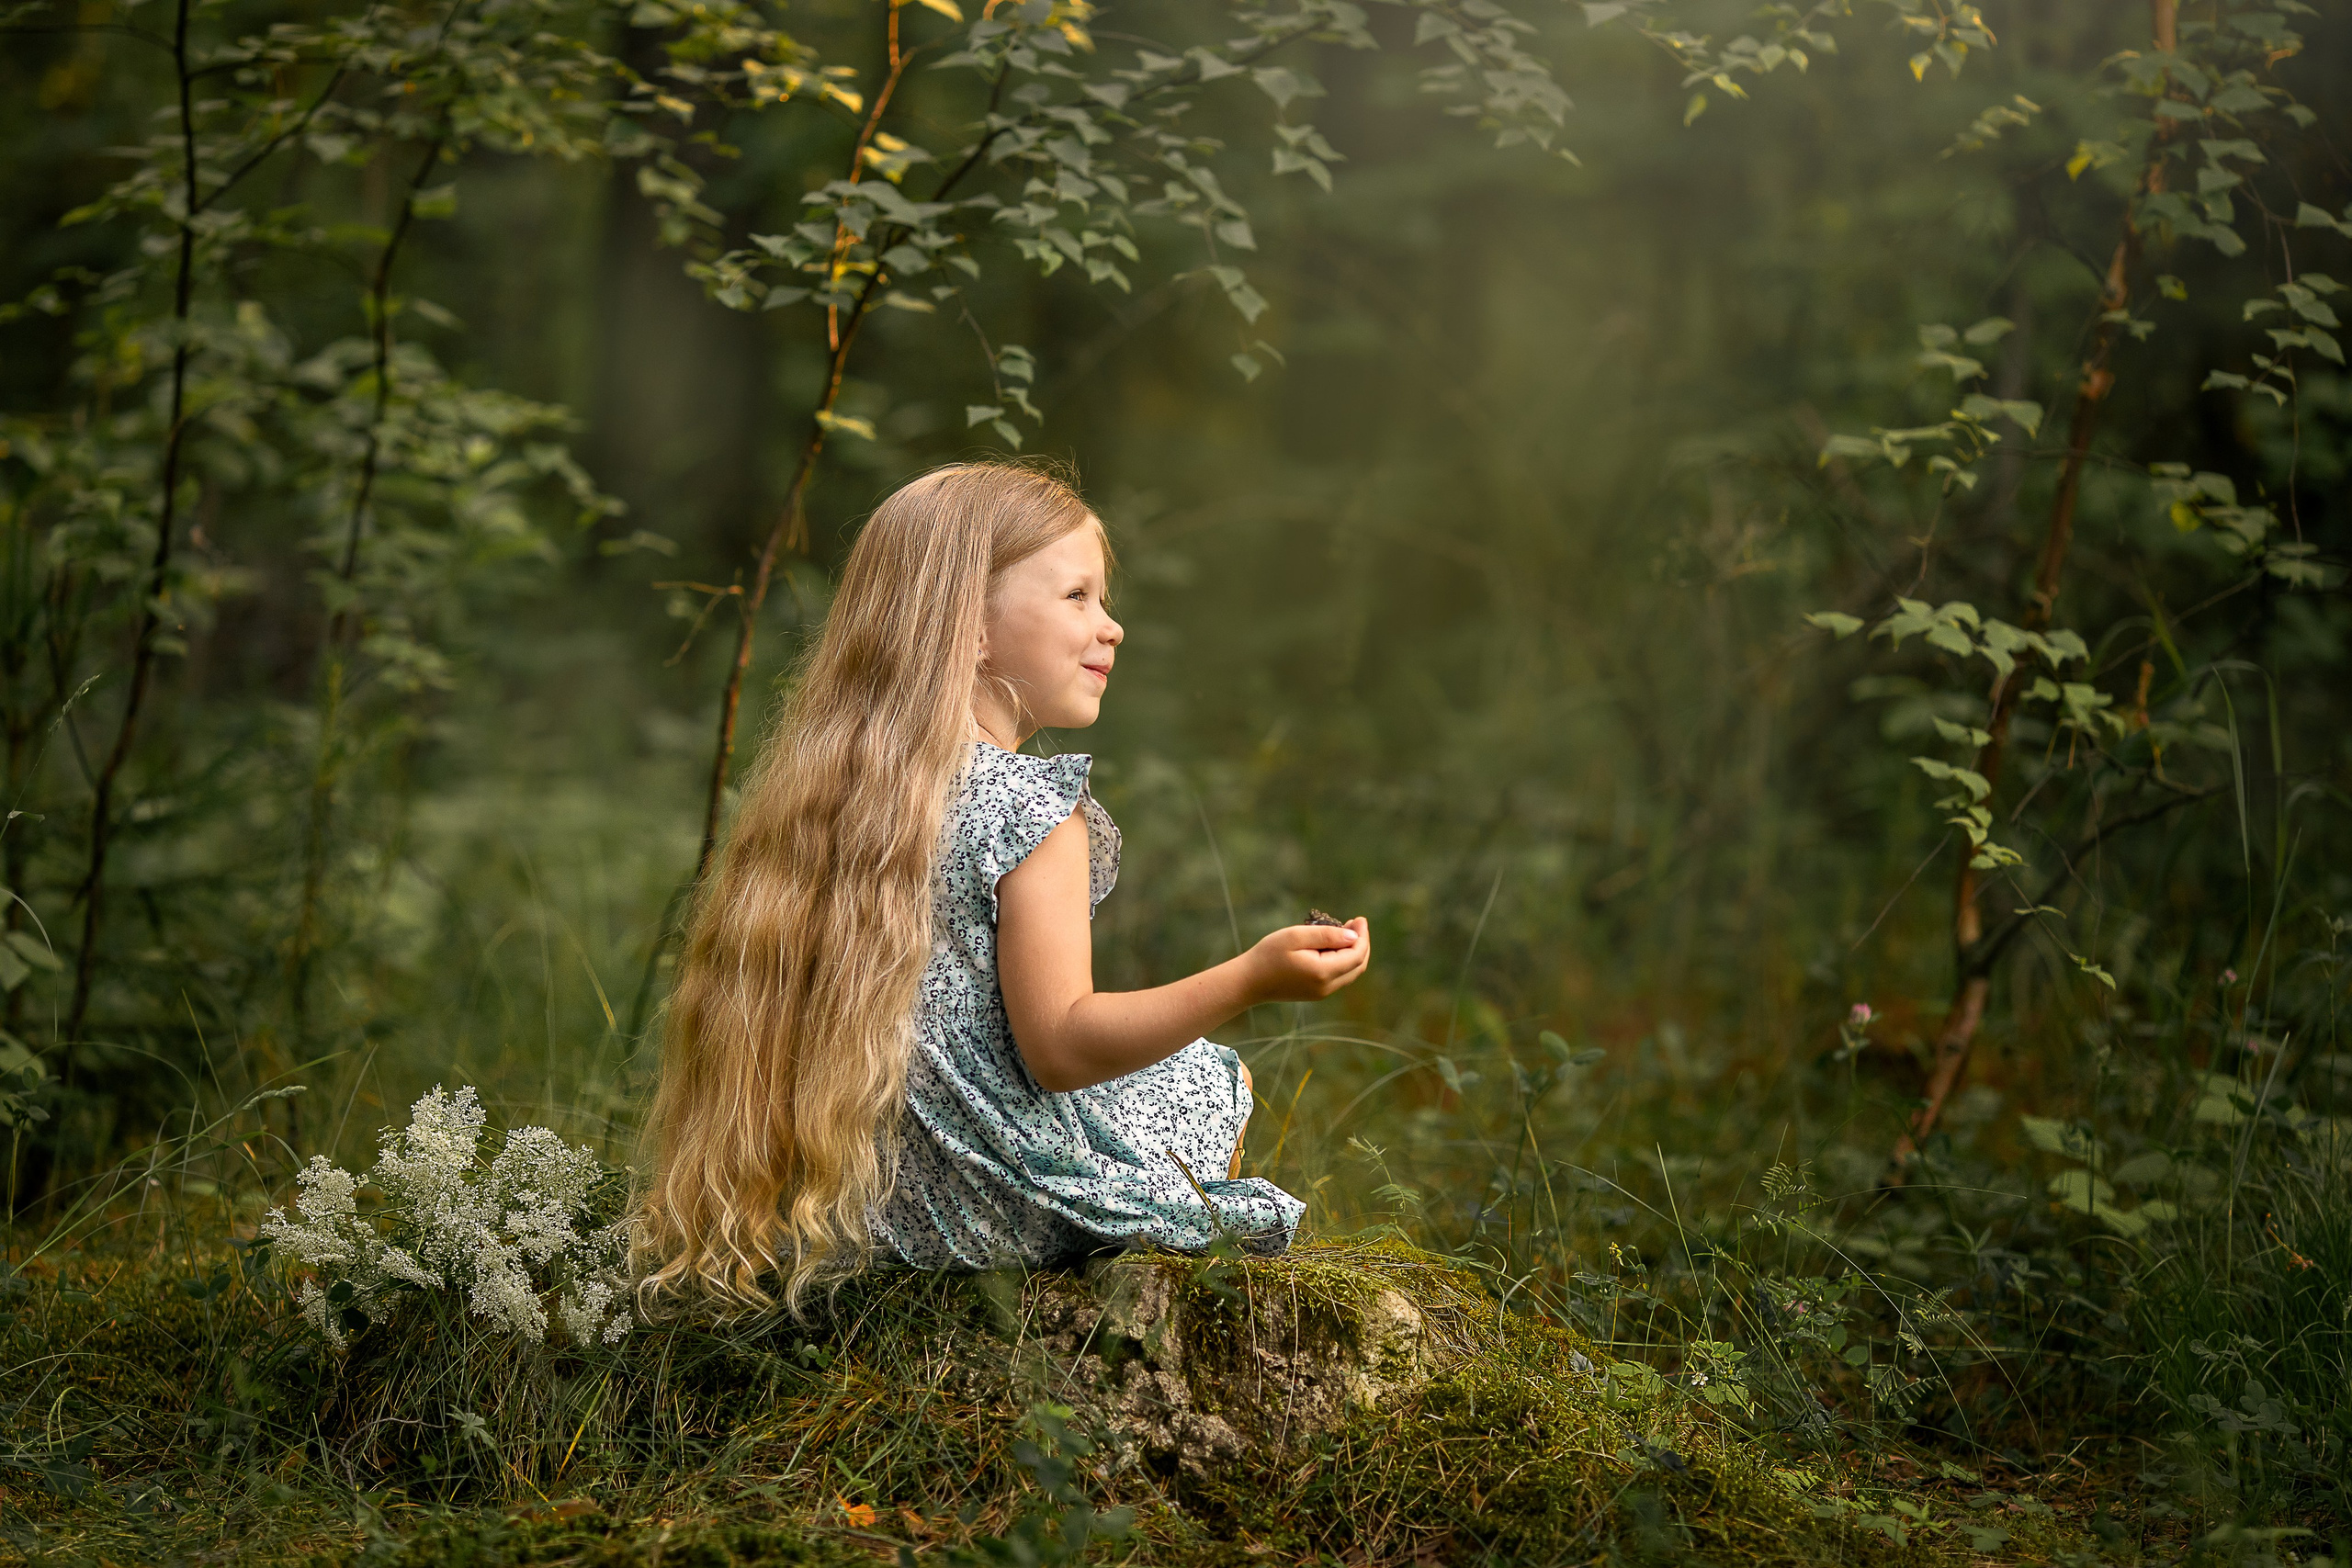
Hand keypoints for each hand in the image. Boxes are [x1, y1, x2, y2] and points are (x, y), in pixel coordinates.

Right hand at [1243, 917, 1370, 1004]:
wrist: (1249, 981)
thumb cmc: (1268, 955)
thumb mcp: (1295, 936)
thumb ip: (1326, 935)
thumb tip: (1353, 937)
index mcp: (1323, 972)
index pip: (1356, 955)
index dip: (1362, 936)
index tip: (1360, 918)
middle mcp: (1326, 987)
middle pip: (1357, 966)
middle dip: (1361, 943)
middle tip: (1356, 923)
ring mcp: (1322, 993)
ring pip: (1350, 972)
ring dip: (1353, 952)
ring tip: (1346, 931)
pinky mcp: (1316, 993)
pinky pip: (1339, 976)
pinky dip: (1342, 960)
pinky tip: (1333, 945)